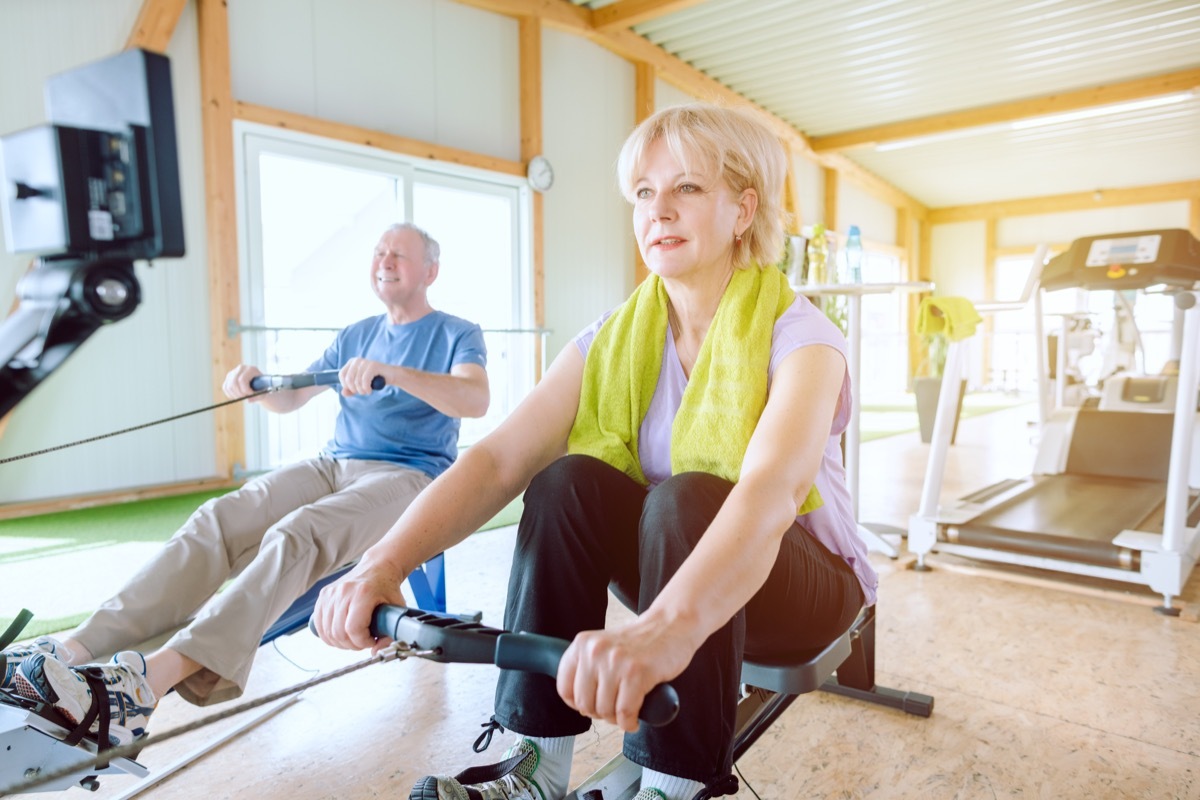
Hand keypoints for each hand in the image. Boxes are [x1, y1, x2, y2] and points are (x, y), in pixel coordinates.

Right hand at [222, 364, 263, 401]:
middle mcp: (241, 368)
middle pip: (234, 382)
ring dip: (235, 395)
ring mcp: (233, 372)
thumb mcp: (263, 393)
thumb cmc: (262, 389)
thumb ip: (257, 397)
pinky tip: (237, 396)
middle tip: (245, 398)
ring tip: (243, 397)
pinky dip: (230, 394)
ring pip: (229, 386)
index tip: (251, 395)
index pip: (242, 380)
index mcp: (251, 369)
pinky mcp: (228, 377)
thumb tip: (248, 400)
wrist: (258, 385)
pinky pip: (225, 388)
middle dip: (239, 393)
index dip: (245, 390)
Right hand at [312, 560, 407, 652]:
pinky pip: (319, 624)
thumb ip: (391, 632)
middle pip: (339, 633)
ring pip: (327, 632)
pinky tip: (341, 633)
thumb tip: (375, 652)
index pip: (353, 629)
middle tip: (363, 641)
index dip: (362, 642)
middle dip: (352, 645)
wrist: (378, 567)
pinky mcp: (323, 595)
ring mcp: (331, 593)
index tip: (371, 640)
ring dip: (340, 642)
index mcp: (363, 593)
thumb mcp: (397, 608)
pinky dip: (329, 635)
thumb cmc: (387, 587)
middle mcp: (344, 591)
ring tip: (353, 638)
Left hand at [339, 357, 389, 395]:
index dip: (346, 385)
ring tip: (367, 391)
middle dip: (354, 389)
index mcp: (352, 362)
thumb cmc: (374, 380)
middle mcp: (357, 360)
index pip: (341, 374)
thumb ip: (350, 390)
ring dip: (362, 390)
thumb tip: (343, 393)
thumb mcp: (359, 386)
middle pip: (348, 379)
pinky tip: (370, 390)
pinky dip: (366, 388)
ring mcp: (365, 362)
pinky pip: (365, 380)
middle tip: (362, 391)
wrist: (391, 375)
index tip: (353, 389)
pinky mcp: (373, 366)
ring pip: (357, 381)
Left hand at [556, 618, 694, 731]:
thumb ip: (587, 669)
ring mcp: (616, 661)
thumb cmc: (639, 642)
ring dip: (617, 718)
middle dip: (599, 713)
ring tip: (627, 710)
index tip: (591, 705)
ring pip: (605, 711)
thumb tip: (578, 703)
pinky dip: (629, 722)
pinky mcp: (637, 673)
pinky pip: (625, 712)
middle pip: (584, 704)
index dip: (577, 704)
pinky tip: (634, 719)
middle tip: (614, 708)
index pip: (564, 688)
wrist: (671, 625)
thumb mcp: (603, 647)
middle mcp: (595, 651)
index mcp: (582, 644)